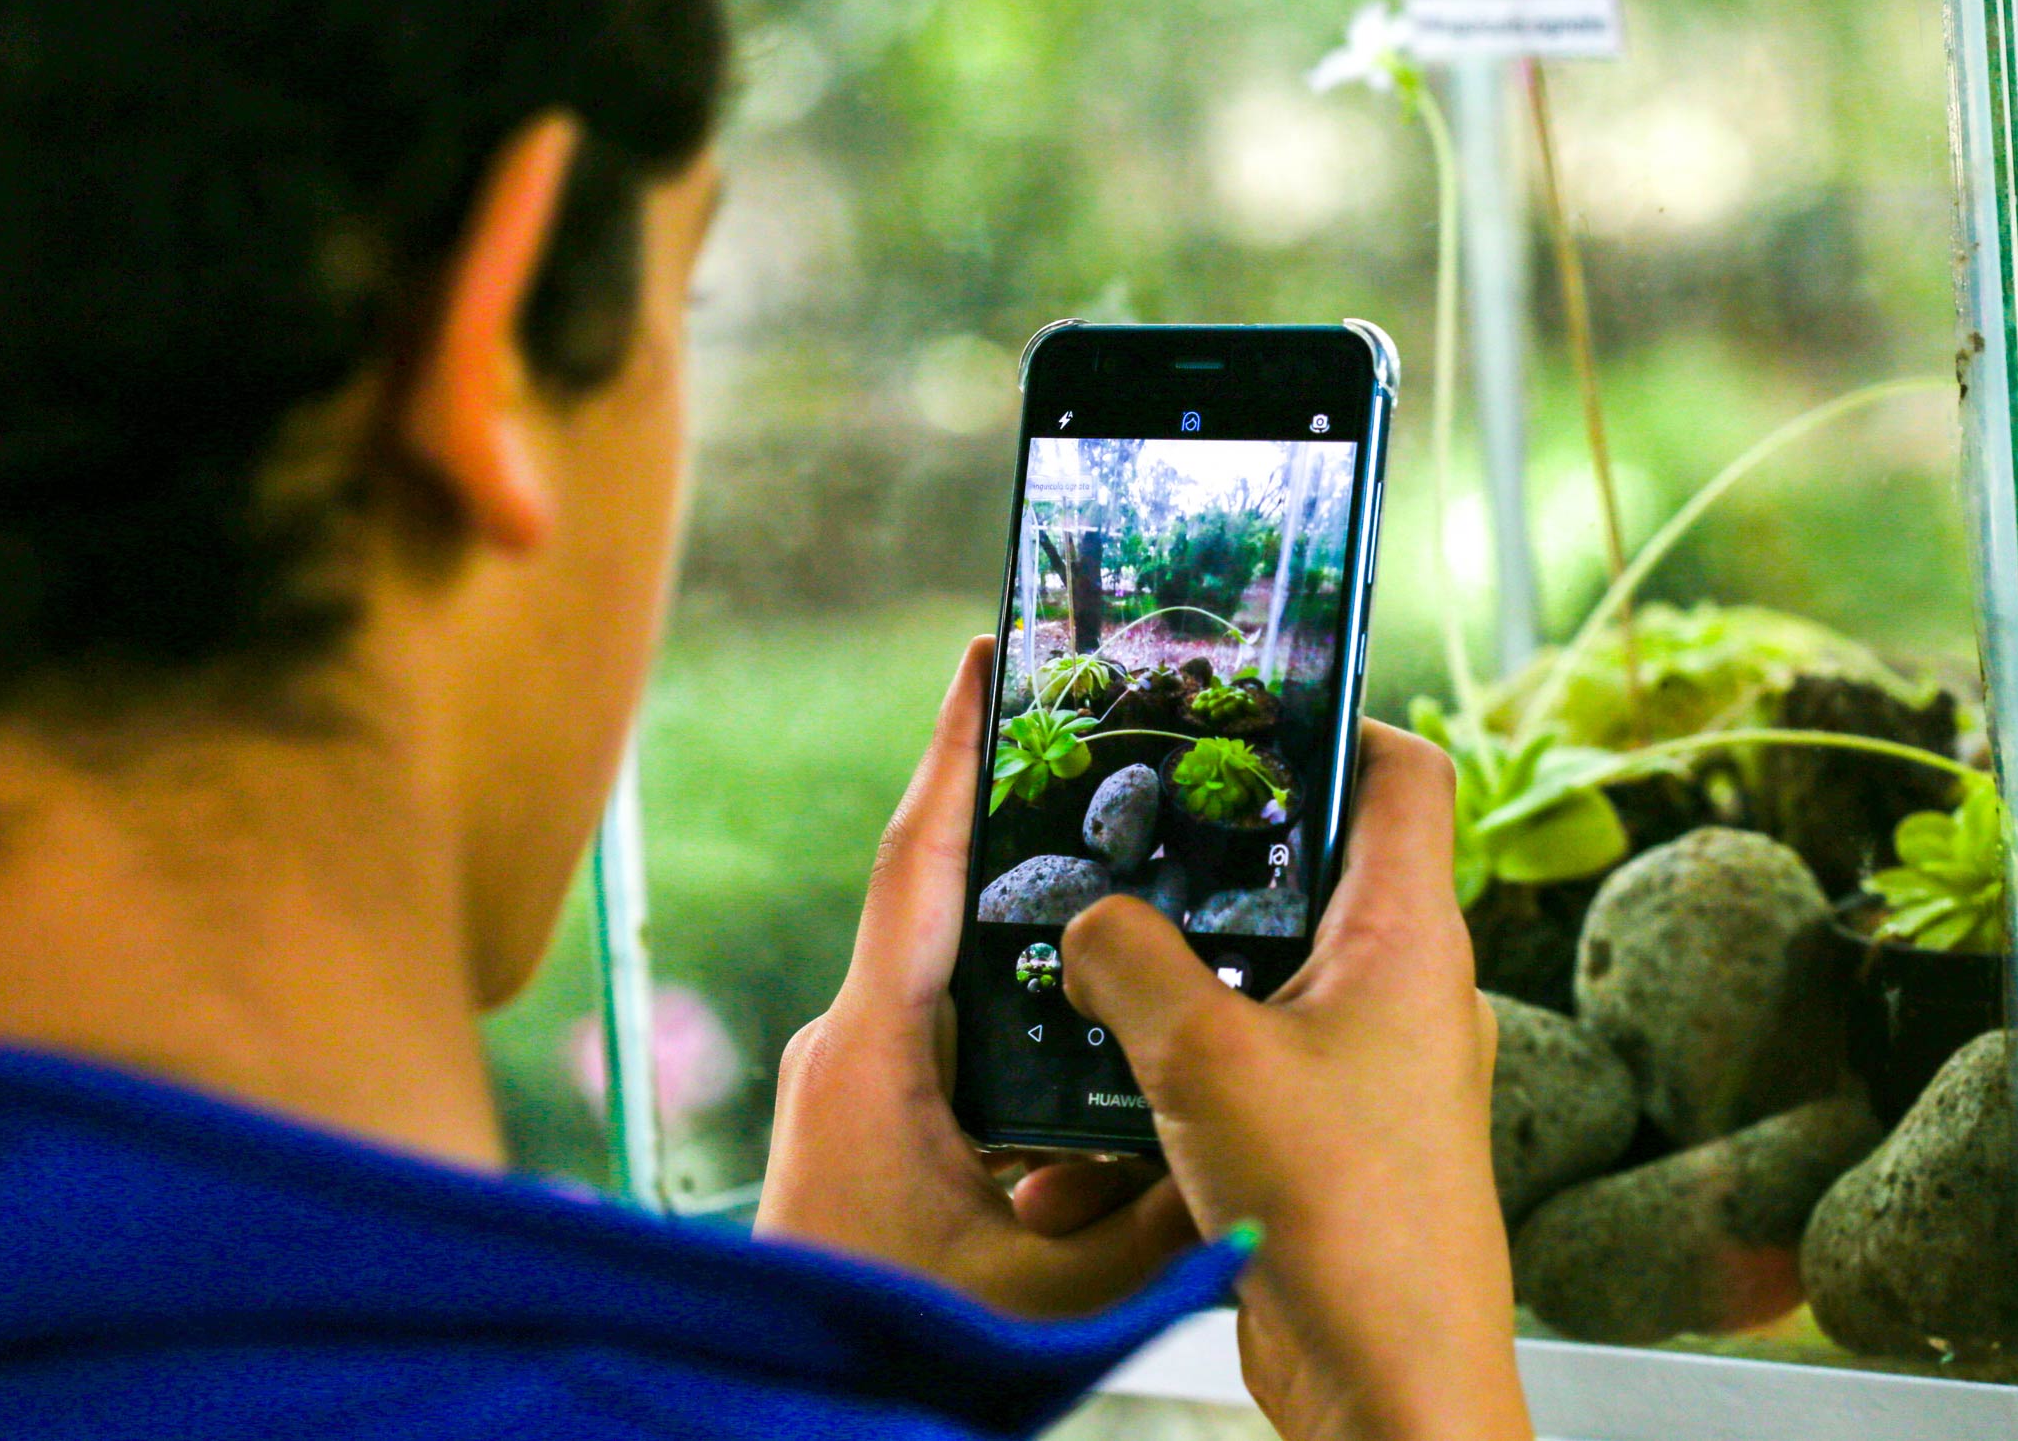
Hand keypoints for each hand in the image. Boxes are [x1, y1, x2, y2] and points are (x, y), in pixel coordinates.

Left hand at [755, 638, 1198, 1314]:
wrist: (765, 1419)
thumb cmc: (871, 1353)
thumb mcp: (1046, 1296)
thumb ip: (1157, 1224)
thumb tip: (1252, 1157)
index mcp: (871, 1054)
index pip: (918, 864)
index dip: (957, 751)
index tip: (989, 653)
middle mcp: (851, 1048)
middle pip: (940, 893)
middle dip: (1015, 807)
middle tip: (1098, 726)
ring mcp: (854, 1086)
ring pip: (951, 968)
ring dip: (1026, 911)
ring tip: (1120, 844)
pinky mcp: (871, 1126)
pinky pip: (952, 1030)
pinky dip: (1018, 996)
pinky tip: (1094, 1001)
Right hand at [1064, 722, 1531, 1440]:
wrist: (1383, 1387)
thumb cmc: (1342, 1217)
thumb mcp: (1204, 1058)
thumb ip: (1130, 962)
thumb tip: (1089, 921)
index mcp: (1405, 937)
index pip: (1403, 774)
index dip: (1335, 719)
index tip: (1242, 707)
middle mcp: (1397, 993)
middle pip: (1302, 879)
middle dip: (1194, 875)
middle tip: (1109, 847)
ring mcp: (1363, 1072)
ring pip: (1247, 993)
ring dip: (1153, 1009)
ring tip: (1064, 1011)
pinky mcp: (1321, 1145)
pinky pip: (1227, 1088)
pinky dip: (1154, 1103)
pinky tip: (1068, 1151)